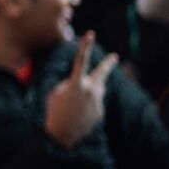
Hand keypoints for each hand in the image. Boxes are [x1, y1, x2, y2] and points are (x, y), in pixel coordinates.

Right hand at [44, 32, 118, 148]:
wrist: (62, 135)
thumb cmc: (54, 112)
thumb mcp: (57, 94)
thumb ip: (70, 85)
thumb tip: (81, 83)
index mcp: (76, 84)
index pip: (81, 61)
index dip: (85, 46)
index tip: (90, 34)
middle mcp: (90, 90)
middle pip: (102, 73)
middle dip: (108, 64)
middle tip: (114, 57)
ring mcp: (97, 101)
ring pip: (97, 90)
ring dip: (90, 92)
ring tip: (77, 102)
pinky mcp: (100, 111)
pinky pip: (95, 104)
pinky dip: (87, 107)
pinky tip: (78, 115)